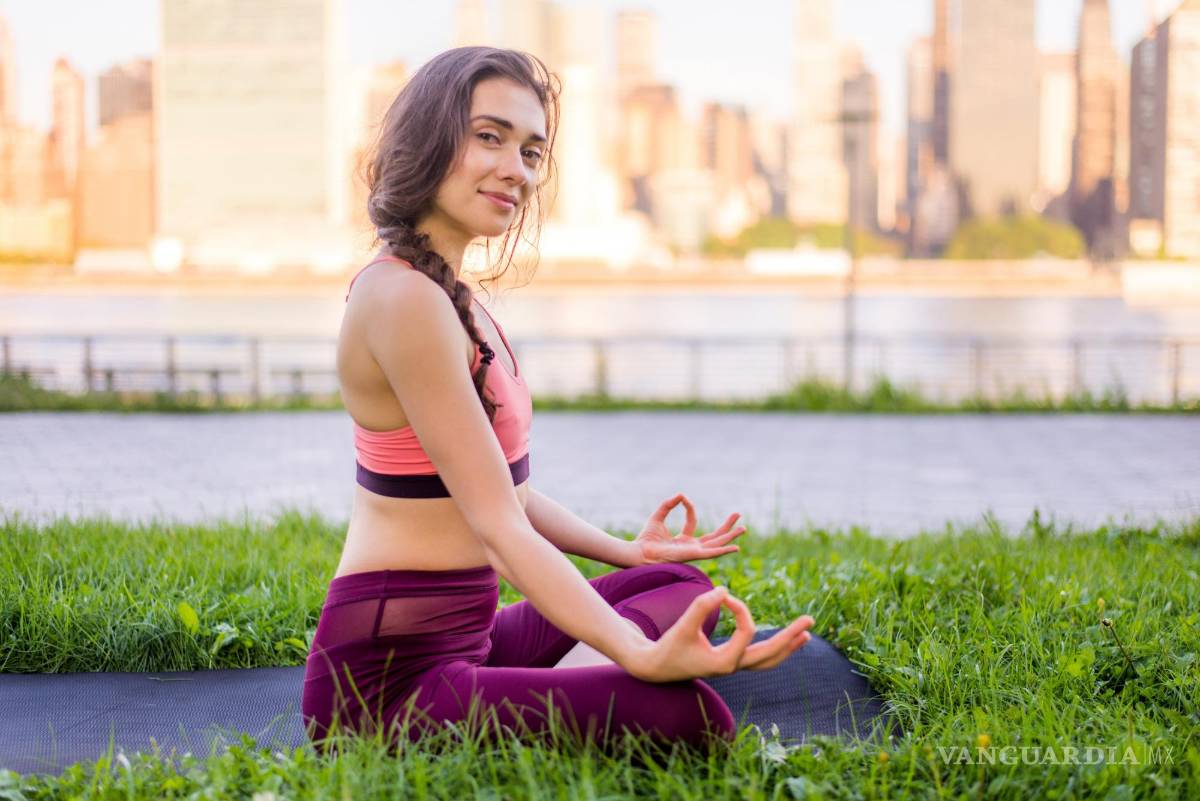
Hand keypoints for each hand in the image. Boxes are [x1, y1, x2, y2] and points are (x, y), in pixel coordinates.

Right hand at [624, 586, 814, 683]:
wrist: (655, 667)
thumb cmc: (668, 646)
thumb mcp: (683, 625)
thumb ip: (702, 606)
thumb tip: (725, 590)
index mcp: (725, 662)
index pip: (747, 630)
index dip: (740, 608)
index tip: (725, 595)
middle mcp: (733, 667)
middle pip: (770, 654)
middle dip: (790, 637)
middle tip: (810, 620)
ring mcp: (733, 667)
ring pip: (768, 661)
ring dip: (787, 647)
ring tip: (806, 635)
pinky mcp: (729, 663)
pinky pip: (759, 659)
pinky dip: (774, 650)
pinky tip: (783, 641)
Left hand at [633, 493, 745, 565]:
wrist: (640, 552)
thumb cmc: (646, 538)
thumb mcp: (658, 516)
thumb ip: (668, 505)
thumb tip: (680, 494)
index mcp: (682, 540)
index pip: (692, 521)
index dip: (689, 507)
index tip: (683, 498)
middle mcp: (690, 547)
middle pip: (714, 536)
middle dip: (726, 526)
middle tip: (738, 515)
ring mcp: (694, 552)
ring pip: (717, 544)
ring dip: (730, 536)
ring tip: (743, 528)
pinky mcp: (694, 555)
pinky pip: (712, 553)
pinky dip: (724, 550)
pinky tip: (736, 547)